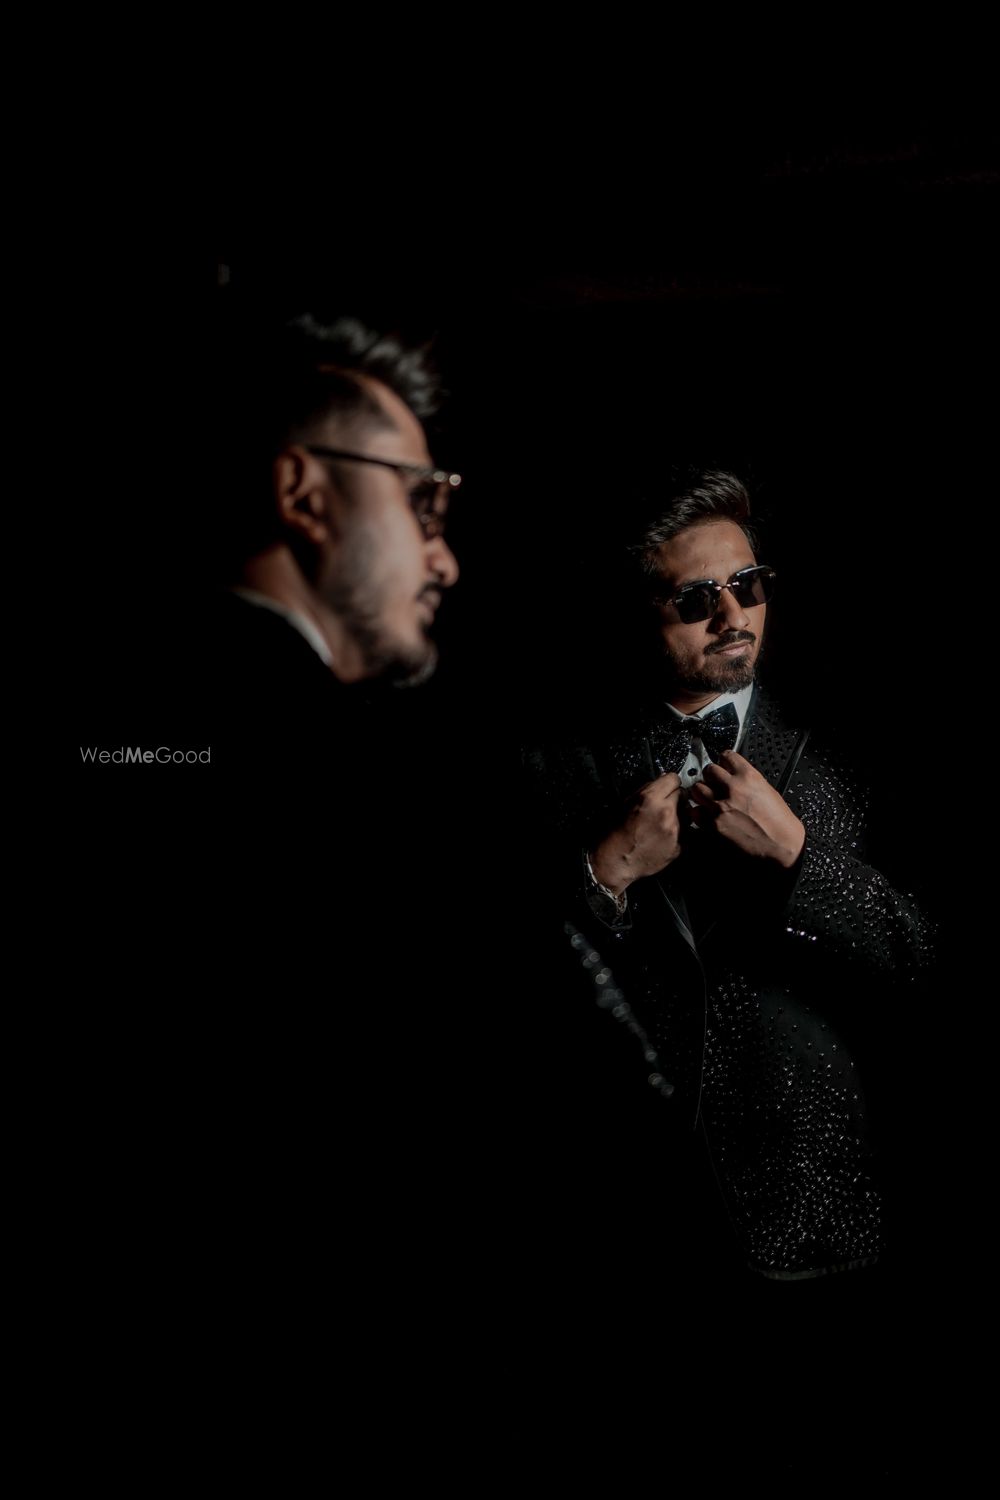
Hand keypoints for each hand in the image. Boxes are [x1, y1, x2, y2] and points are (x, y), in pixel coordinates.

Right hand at [590, 772, 682, 894]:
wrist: (616, 861)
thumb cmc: (615, 834)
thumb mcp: (626, 803)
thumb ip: (646, 790)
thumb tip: (661, 782)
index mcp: (650, 799)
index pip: (673, 779)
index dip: (669, 783)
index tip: (667, 787)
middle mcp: (666, 812)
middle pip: (683, 794)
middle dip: (675, 798)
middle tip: (664, 806)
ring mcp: (674, 830)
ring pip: (686, 813)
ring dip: (678, 815)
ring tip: (662, 824)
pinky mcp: (679, 845)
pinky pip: (685, 831)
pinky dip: (677, 832)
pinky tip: (663, 837)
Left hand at [690, 751, 804, 867]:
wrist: (782, 849)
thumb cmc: (781, 825)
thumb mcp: (768, 792)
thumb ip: (748, 782)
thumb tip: (735, 779)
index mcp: (749, 777)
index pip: (726, 756)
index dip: (724, 762)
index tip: (723, 766)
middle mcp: (732, 789)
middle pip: (709, 771)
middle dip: (711, 777)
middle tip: (715, 784)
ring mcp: (720, 807)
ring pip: (697, 789)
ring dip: (702, 793)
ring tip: (708, 799)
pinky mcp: (712, 826)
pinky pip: (695, 812)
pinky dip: (698, 813)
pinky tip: (706, 816)